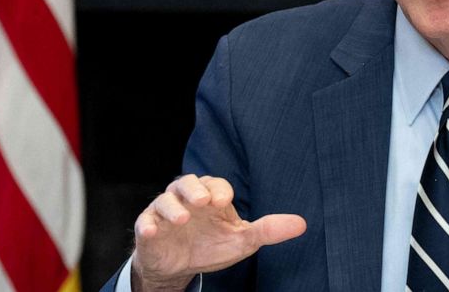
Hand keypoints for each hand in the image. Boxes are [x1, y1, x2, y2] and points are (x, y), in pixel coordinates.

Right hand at [131, 175, 306, 291]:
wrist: (180, 265)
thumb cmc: (211, 245)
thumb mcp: (242, 240)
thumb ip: (268, 230)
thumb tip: (302, 224)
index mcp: (210, 196)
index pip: (216, 185)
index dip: (220, 191)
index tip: (224, 202)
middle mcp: (186, 199)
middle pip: (186, 183)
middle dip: (194, 190)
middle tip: (203, 201)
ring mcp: (165, 213)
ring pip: (165, 201)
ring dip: (172, 208)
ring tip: (181, 220)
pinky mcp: (148, 229)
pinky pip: (145, 223)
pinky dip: (147, 226)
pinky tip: (153, 232)